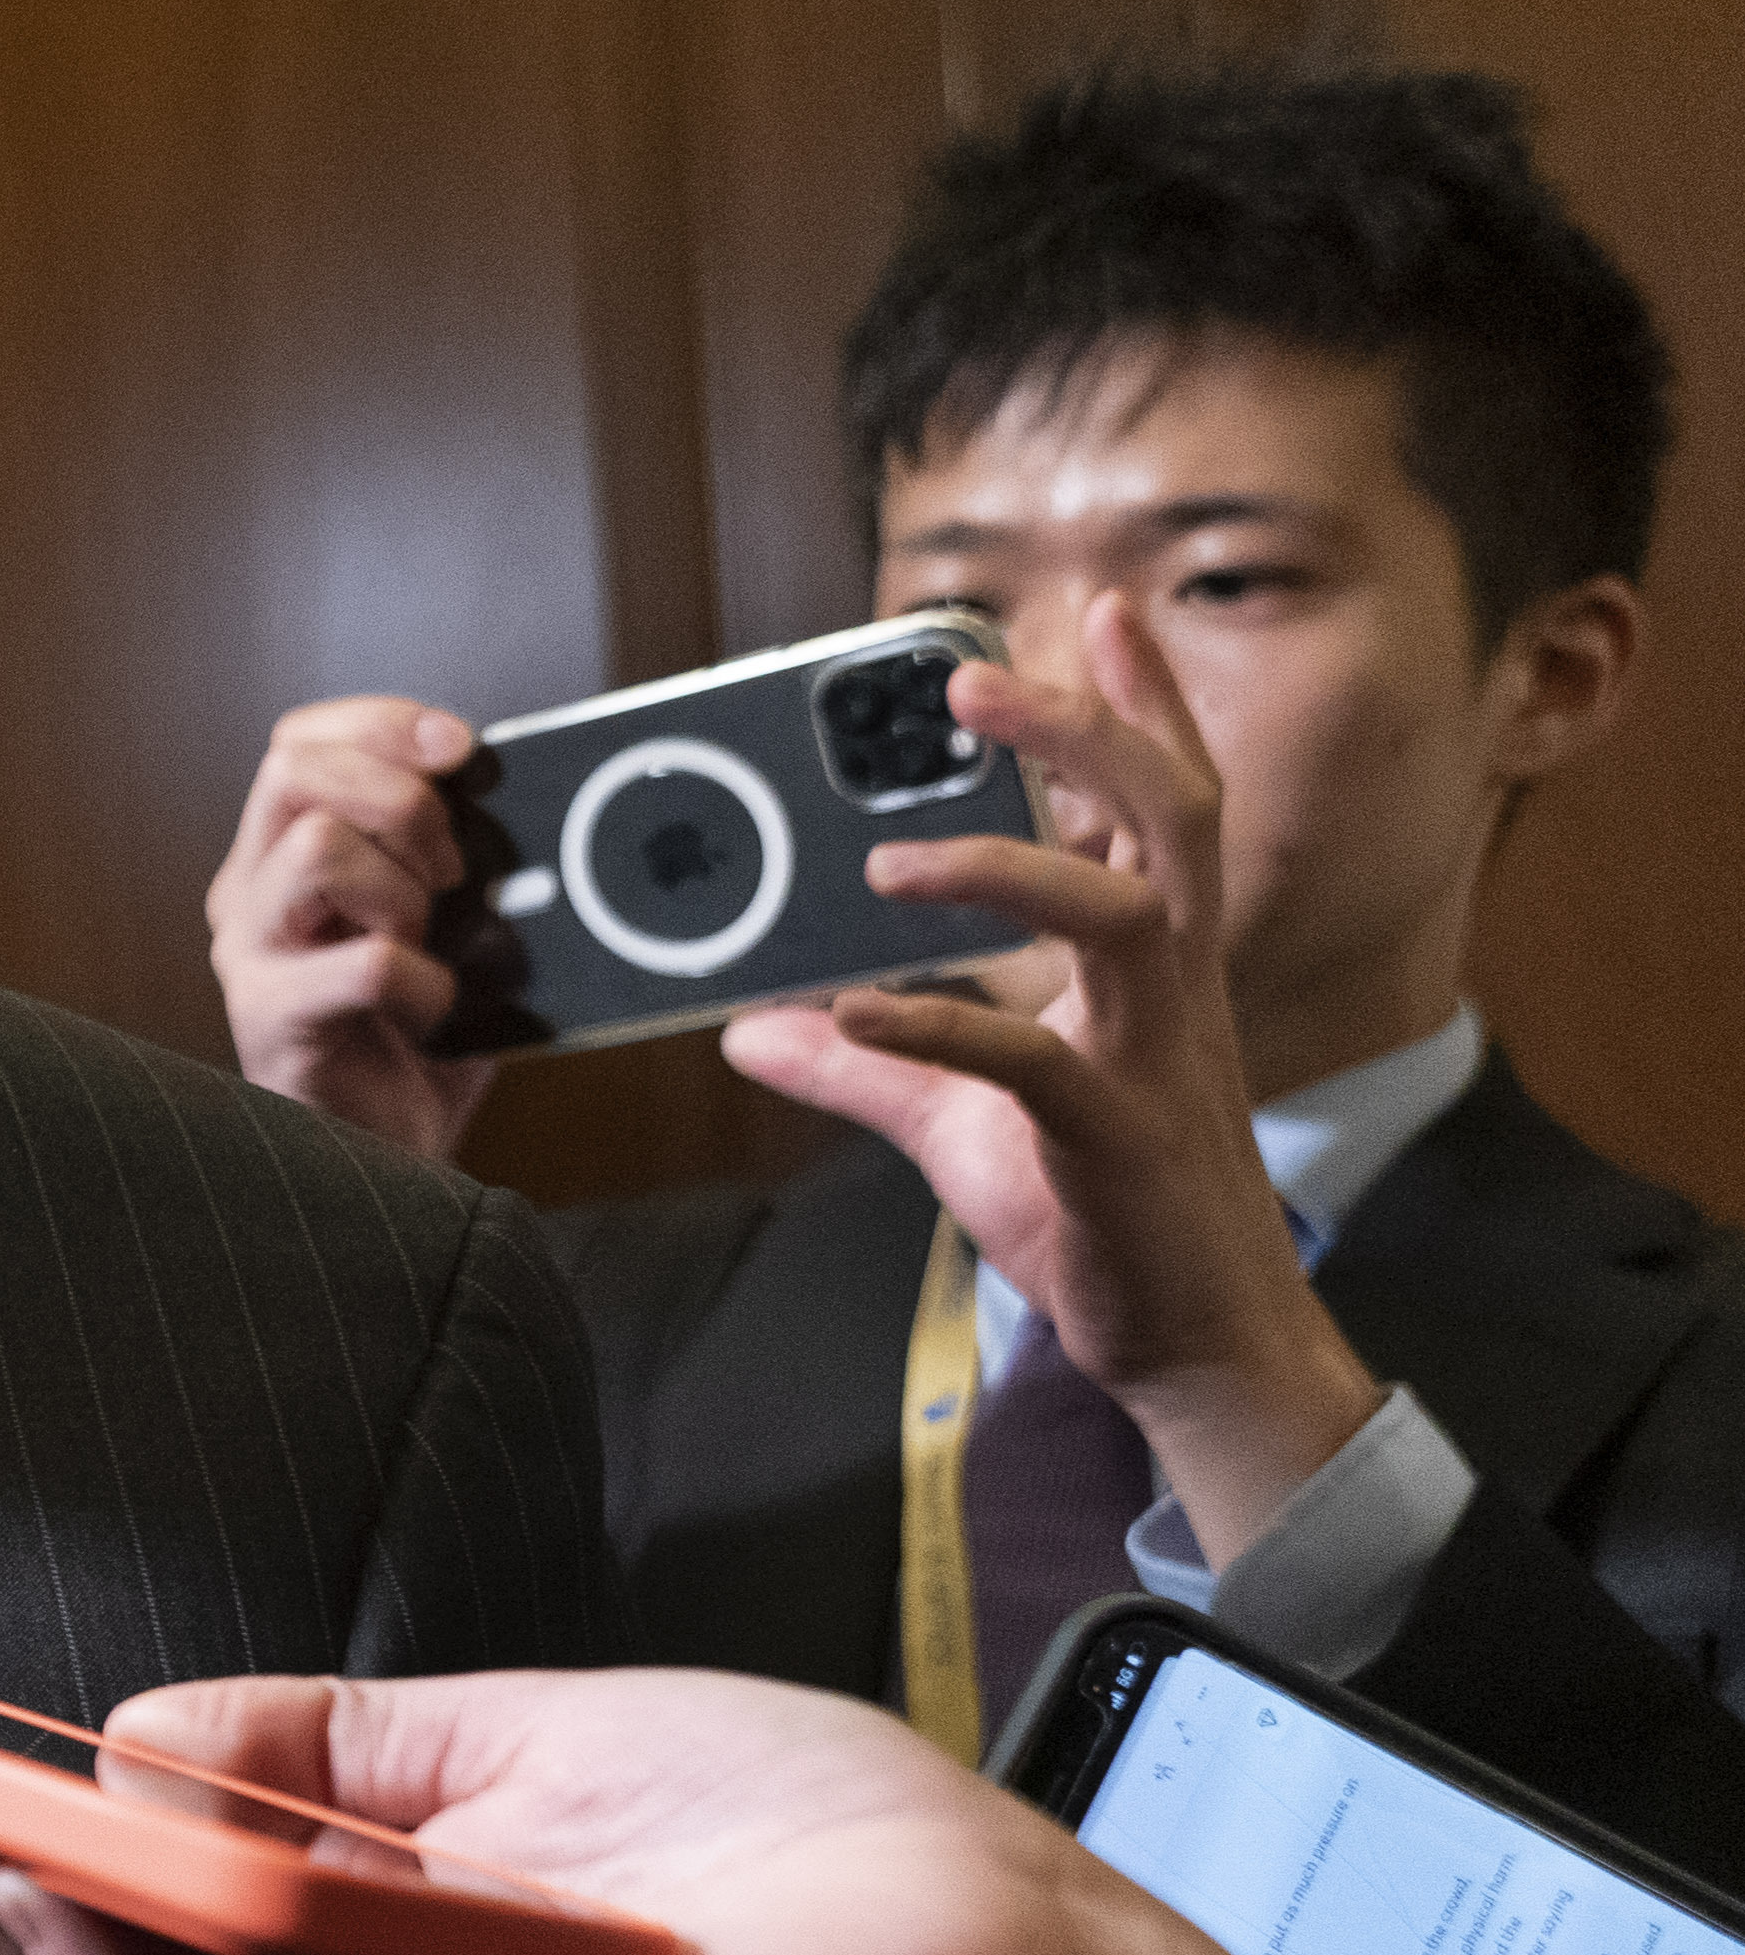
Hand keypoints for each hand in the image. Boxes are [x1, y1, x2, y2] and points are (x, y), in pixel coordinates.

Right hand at [203, 697, 496, 1163]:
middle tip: (451, 869)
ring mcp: (250, 958)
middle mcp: (247, 897)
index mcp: (277, 858)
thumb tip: (514, 786)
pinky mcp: (270, 1021)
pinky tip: (433, 1016)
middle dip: (399, 799)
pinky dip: (426, 983)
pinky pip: (365, 962)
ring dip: (403, 891)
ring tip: (427, 946)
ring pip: (318, 848)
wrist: (392, 1163)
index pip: (298, 740)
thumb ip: (445, 851)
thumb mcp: (436, 921)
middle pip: (294, 771)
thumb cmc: (415, 1042)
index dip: (382, 724)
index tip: (462, 750)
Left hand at [720, 607, 1384, 1559]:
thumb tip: (758, 1028)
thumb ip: (867, 1066)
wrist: (1195, 1342)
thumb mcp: (961, 1125)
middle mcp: (1172, 990)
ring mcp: (1158, 1059)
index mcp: (1151, 969)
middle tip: (975, 676)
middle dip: (1084, 732)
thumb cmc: (1101, 1215)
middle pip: (1164, 818)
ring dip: (1004, 871)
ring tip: (885, 863)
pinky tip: (852, 1016)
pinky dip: (938, 1031)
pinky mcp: (1120, 1138)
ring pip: (1120, 915)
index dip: (1137, 707)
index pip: (1157, 810)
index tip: (1096, 612)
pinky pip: (1033, 1063)